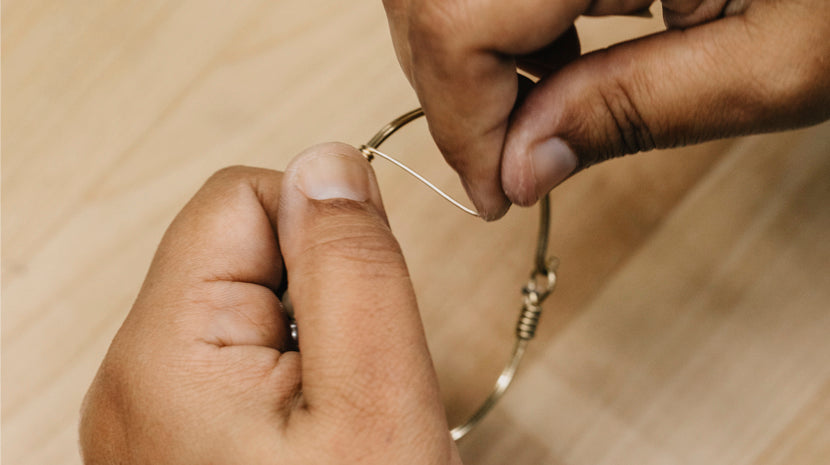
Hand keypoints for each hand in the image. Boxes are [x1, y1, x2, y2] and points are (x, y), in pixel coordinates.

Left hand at [79, 144, 461, 463]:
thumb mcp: (376, 399)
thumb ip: (351, 266)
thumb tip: (330, 162)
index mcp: (165, 352)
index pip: (243, 197)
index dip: (322, 231)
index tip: (364, 302)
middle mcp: (132, 376)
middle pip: (241, 248)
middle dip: (320, 290)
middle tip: (354, 378)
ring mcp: (149, 410)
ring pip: (250, 302)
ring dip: (313, 337)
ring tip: (338, 417)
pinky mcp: (175, 435)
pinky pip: (243, 357)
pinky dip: (295, 376)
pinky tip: (317, 435)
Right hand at [383, 0, 829, 218]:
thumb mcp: (775, 59)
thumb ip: (632, 112)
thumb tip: (521, 170)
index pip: (456, 19)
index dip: (460, 119)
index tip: (494, 190)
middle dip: (460, 88)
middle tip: (518, 152)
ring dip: (480, 48)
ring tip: (563, 84)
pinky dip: (507, 14)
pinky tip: (569, 31)